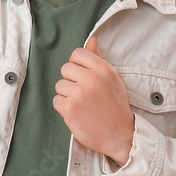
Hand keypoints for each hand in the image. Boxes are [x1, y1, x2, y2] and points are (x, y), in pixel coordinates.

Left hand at [53, 35, 134, 165]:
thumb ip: (99, 59)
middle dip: (71, 80)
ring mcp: (78, 93)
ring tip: (81, 104)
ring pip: (59, 85)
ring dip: (67, 94)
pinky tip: (77, 112)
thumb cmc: (116, 106)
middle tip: (83, 93)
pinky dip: (63, 107)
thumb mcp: (113, 79)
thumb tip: (91, 40)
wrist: (119, 135)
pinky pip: (56, 100)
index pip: (77, 54)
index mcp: (103, 69)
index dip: (77, 65)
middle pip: (66, 68)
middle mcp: (91, 79)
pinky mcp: (69, 108)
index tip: (83, 75)